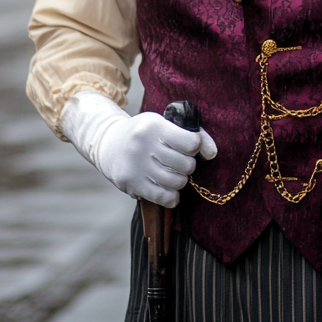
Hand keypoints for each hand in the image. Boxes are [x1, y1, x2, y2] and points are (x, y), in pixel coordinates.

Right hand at [61, 92, 216, 206]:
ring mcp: (135, 165)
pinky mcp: (130, 183)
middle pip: (186, 165)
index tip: (189, 147)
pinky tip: (169, 190)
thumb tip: (213, 154)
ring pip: (177, 183)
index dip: (195, 147)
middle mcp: (142, 144)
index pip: (191, 142)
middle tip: (179, 162)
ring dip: (180, 181)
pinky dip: (172, 197)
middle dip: (188, 166)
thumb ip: (192, 134)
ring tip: (173, 174)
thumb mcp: (164, 124)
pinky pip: (164, 197)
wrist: (108, 143)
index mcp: (154, 125)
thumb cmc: (145, 133)